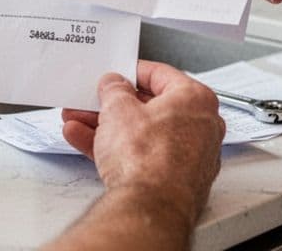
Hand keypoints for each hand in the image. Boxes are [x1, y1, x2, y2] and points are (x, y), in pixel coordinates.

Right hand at [61, 61, 224, 226]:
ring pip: (143, 134)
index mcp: (196, 99)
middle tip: (94, 102)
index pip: (160, 75)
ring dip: (108, 128)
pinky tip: (89, 144)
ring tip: (80, 122)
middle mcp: (201, 126)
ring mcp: (191, 157)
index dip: (131, 73)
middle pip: (150, 107)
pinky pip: (144, 157)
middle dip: (114, 106)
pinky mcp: (176, 180)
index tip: (115, 76)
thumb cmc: (148, 159)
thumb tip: (114, 85)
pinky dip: (118, 150)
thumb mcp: (118, 109)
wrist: (150, 208)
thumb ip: (114, 90)